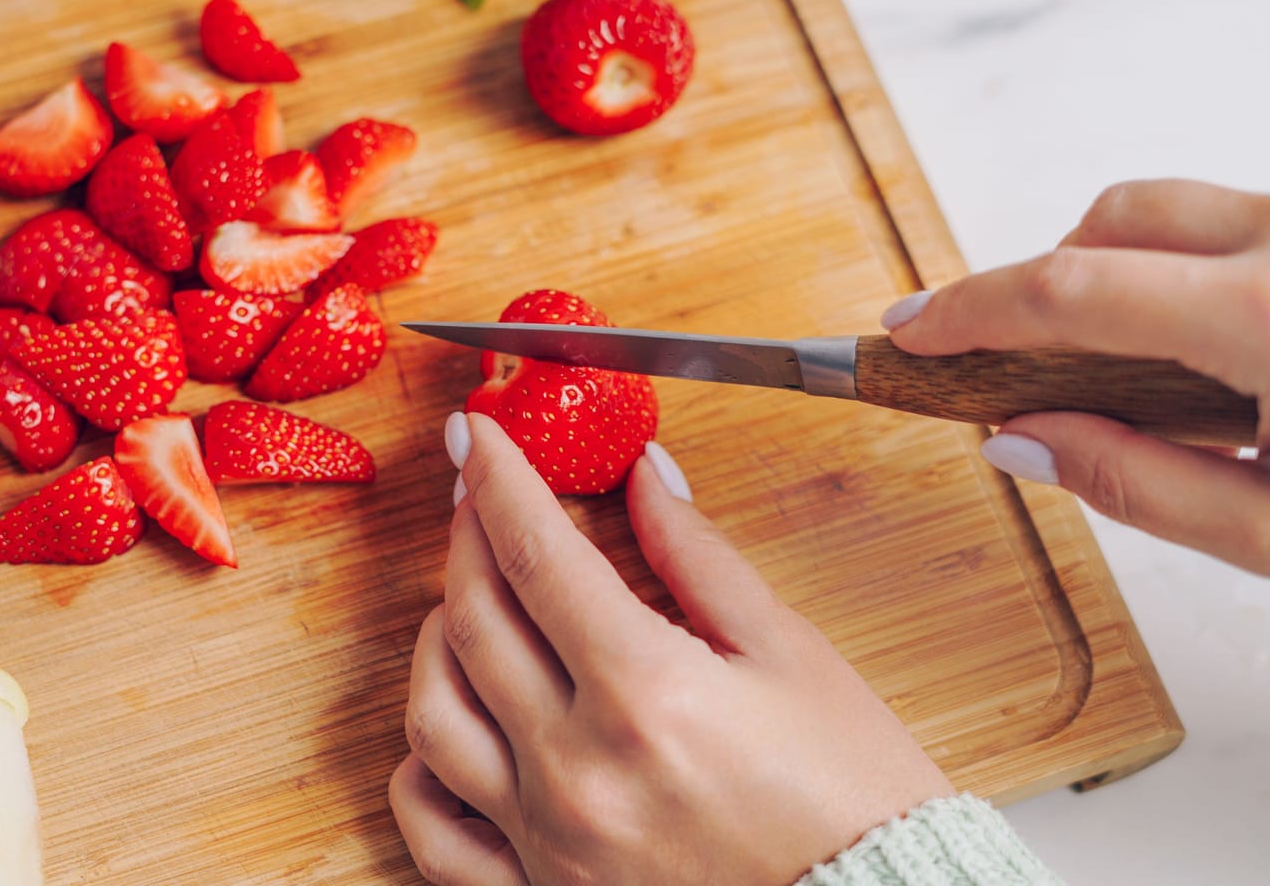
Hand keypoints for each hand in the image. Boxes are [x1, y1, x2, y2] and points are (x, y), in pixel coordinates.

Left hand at [389, 413, 952, 885]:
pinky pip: (435, 834)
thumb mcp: (790, 651)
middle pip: (473, 620)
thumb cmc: (851, 793)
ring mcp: (549, 838)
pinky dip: (419, 772)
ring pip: (432, 716)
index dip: (498, 478)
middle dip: (465, 536)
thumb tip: (643, 474)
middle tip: (476, 496)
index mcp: (645, 692)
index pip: (536, 554)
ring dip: (435, 641)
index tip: (477, 432)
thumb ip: (697, 556)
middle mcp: (578, 767)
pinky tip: (447, 725)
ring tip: (466, 602)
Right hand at [885, 170, 1269, 596]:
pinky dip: (1210, 271)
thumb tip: (1018, 438)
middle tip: (1011, 360)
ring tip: (1158, 380)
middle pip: (1115, 219)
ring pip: (1185, 213)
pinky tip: (1240, 354)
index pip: (1071, 290)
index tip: (908, 326)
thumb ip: (1134, 483)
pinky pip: (1256, 217)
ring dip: (1135, 277)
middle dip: (1044, 281)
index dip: (969, 306)